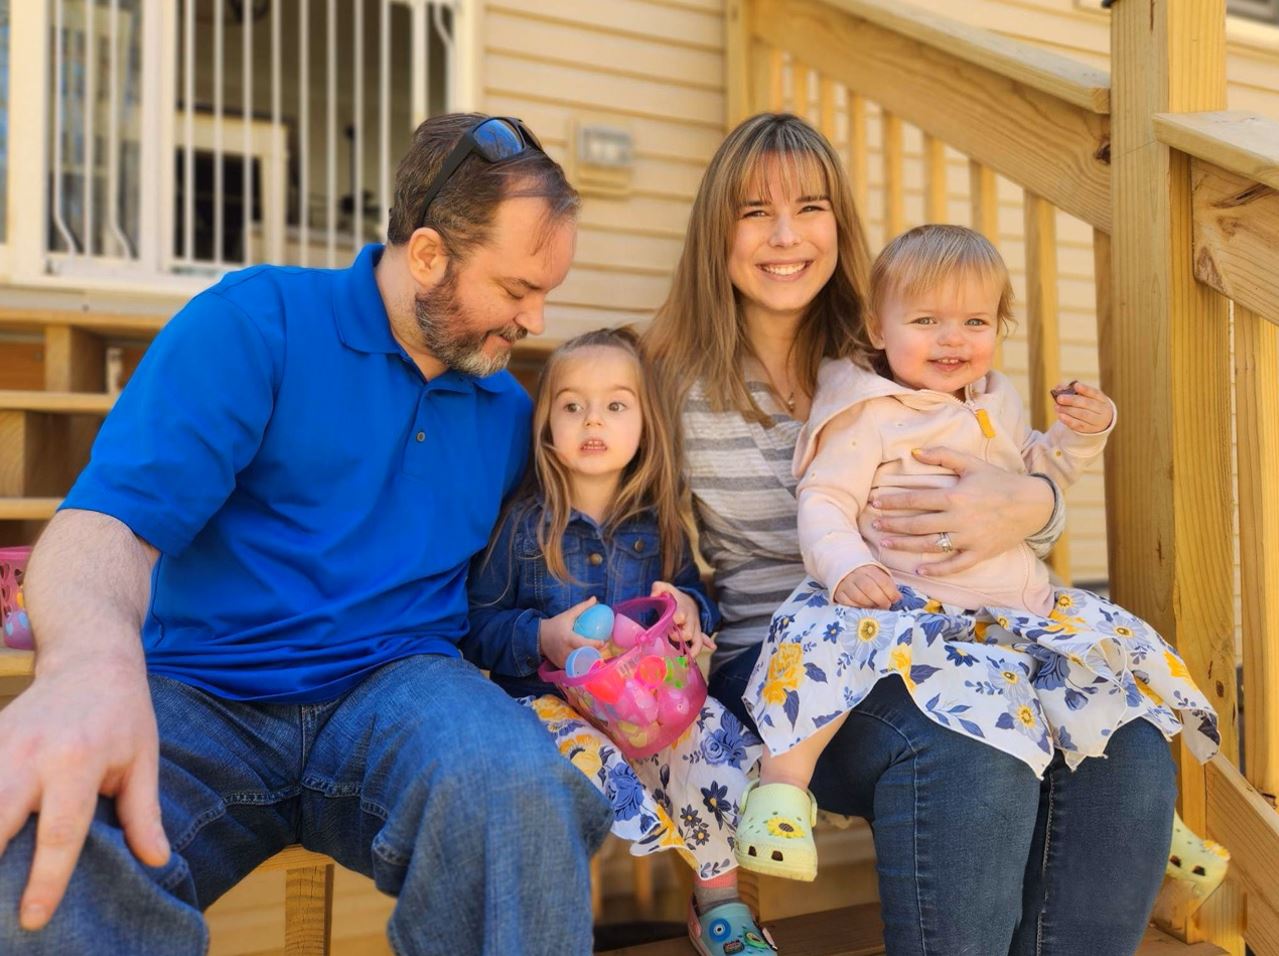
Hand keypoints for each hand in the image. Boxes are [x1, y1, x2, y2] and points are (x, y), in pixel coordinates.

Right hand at [0, 654, 168, 930]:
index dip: (46, 879)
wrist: (91, 659)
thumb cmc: (123, 715)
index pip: (60, 831)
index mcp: (78, 761)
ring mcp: (2, 745)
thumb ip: (142, 812)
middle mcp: (32, 754)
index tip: (34, 917)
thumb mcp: (143, 758)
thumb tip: (157, 860)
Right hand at [538, 597, 607, 668]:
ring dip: (590, 660)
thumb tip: (595, 599)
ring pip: (580, 664)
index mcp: (567, 639)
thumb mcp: (567, 615)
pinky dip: (581, 664)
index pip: (583, 643)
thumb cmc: (555, 624)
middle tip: (604, 648)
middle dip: (596, 654)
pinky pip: (574, 667)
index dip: (594, 644)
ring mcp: (562, 660)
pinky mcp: (561, 665)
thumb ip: (581, 607)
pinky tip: (589, 660)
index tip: (604, 642)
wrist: (537, 637)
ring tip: (599, 654)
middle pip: (584, 656)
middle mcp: (565, 651)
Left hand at [650, 581, 716, 658]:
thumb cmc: (674, 597)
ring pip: (697, 641)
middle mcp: (690, 621)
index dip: (676, 619)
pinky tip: (702, 653)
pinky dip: (702, 648)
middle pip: (687, 633)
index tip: (671, 621)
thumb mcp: (666, 588)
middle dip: (678, 637)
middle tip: (670, 636)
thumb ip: (658, 588)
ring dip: (692, 650)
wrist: (690, 601)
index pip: (680, 616)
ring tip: (685, 659)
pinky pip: (702, 642)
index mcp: (682, 610)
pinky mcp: (697, 635)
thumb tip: (653, 595)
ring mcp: (694, 629)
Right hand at [833, 566, 899, 608]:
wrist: (844, 568)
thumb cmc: (866, 576)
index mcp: (869, 569)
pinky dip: (857, 607)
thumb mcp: (878, 576)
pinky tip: (863, 609)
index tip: (894, 600)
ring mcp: (846, 584)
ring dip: (869, 605)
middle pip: (869, 588)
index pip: (882, 580)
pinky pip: (847, 602)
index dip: (890, 592)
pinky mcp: (838, 593)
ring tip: (875, 609)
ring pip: (858, 596)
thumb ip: (889, 586)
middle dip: (880, 600)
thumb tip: (898, 598)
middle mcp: (856, 575)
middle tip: (886, 606)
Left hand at [871, 447, 1054, 575]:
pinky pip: (954, 565)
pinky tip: (919, 571)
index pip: (915, 500)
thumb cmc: (998, 481)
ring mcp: (968, 538)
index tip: (875, 503)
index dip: (892, 502)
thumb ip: (943, 455)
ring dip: (905, 546)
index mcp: (954, 496)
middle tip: (874, 526)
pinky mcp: (979, 553)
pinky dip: (936, 570)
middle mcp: (958, 519)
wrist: (1032, 504)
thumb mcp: (971, 464)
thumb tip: (914, 452)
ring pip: (930, 545)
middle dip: (892, 525)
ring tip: (886, 545)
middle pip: (917, 524)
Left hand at [1052, 380, 1112, 433]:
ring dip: (1068, 410)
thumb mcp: (1084, 397)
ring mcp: (1096, 421)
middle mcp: (1102, 410)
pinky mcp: (1088, 430)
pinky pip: (1078, 425)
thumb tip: (1058, 388)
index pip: (1095, 393)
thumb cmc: (1087, 405)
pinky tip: (1060, 415)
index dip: (1085, 389)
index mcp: (1102, 399)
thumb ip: (1071, 390)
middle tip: (1059, 398)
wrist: (1097, 422)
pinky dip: (1068, 420)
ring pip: (1082, 414)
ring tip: (1057, 406)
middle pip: (1087, 404)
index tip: (1076, 385)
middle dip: (1072, 400)